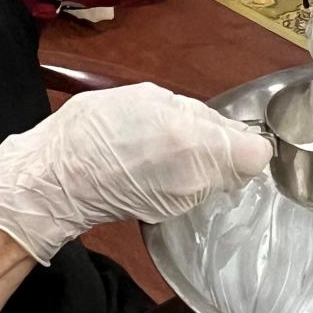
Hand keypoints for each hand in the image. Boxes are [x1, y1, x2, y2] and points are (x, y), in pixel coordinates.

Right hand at [0, 82, 270, 263]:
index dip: (245, 138)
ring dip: (202, 162)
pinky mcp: (169, 214)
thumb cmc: (93, 132)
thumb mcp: (148, 98)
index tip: (231, 130)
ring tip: (165, 145)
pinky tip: (153, 164)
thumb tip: (221, 127)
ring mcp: (184, 201)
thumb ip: (194, 113)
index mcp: (195, 144)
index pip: (256, 153)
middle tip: (194, 132)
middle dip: (225, 149)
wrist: (56, 181)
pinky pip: (191, 190)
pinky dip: (182, 177)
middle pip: (238, 168)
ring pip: (215, 179)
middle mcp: (197, 180)